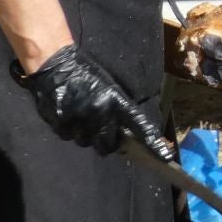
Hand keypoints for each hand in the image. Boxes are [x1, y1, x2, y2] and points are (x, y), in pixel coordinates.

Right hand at [12, 44, 174, 161]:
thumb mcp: (108, 86)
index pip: (139, 125)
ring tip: (82, 118)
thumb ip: (116, 109)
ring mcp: (79, 120)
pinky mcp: (62, 124)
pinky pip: (69, 138)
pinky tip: (69, 117)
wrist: (55, 65)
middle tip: (104, 133)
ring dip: (87, 136)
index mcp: (115, 100)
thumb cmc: (85, 73)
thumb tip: (124, 132)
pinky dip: (70, 132)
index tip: (165, 156)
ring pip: (87, 143)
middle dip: (108, 143)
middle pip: (109, 145)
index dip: (152, 143)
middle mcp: (100, 113)